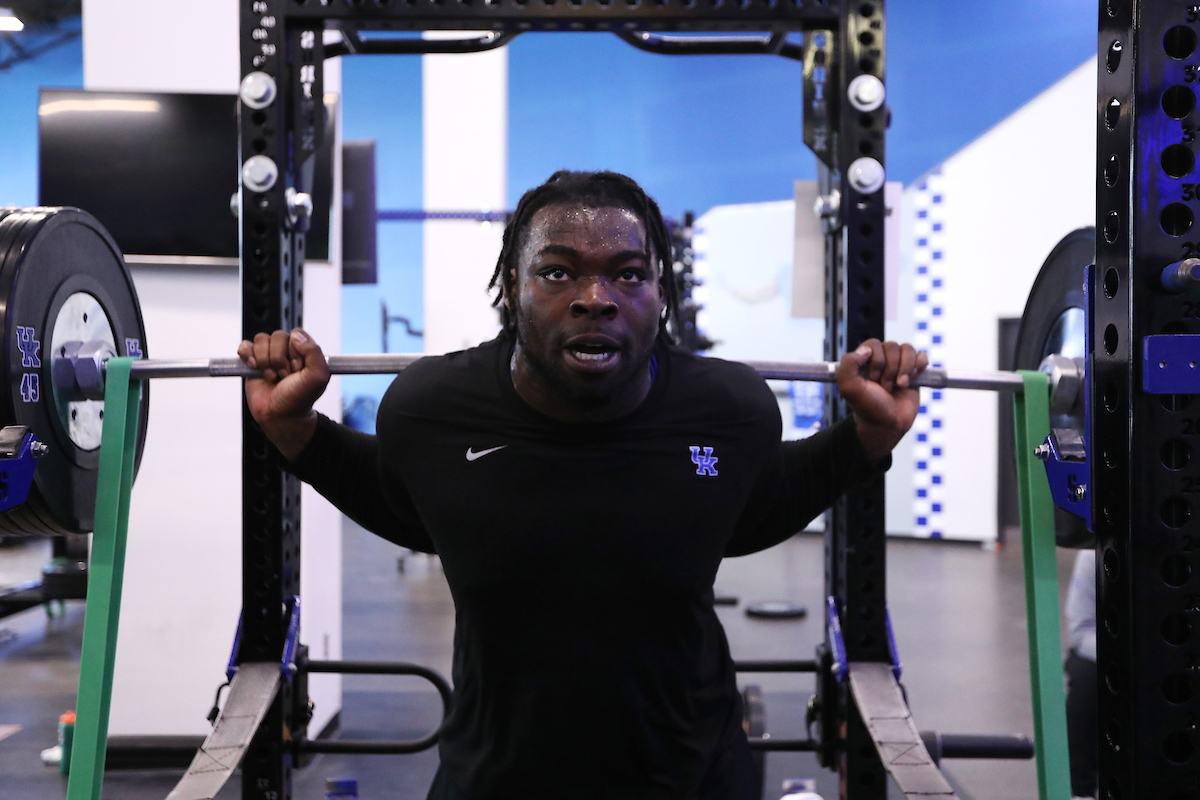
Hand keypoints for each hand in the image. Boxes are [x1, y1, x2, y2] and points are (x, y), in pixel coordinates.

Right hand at [238, 329, 330, 459]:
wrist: (280, 416)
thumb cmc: (299, 399)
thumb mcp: (318, 377)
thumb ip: (314, 352)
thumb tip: (296, 335)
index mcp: (304, 351)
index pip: (296, 334)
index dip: (294, 351)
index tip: (297, 369)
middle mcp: (287, 350)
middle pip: (277, 336)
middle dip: (279, 359)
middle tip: (284, 376)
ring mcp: (269, 355)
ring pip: (261, 339)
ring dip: (265, 361)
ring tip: (272, 376)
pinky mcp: (252, 361)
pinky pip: (245, 345)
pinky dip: (247, 354)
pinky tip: (254, 367)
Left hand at [836, 339, 928, 462]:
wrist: (887, 424)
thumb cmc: (867, 406)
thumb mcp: (848, 387)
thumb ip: (848, 364)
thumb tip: (866, 349)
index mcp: (864, 360)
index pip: (873, 344)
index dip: (876, 360)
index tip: (873, 378)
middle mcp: (882, 359)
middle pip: (892, 346)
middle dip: (890, 368)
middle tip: (885, 387)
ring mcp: (899, 364)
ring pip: (908, 349)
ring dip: (904, 369)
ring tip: (899, 385)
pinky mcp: (914, 371)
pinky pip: (921, 356)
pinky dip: (919, 366)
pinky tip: (912, 379)